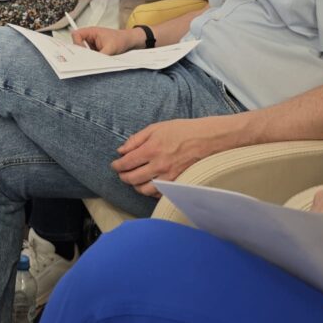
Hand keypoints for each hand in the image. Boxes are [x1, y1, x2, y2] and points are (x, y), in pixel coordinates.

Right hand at [72, 26, 134, 54]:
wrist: (129, 42)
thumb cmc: (121, 40)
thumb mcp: (110, 48)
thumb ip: (100, 55)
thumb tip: (92, 62)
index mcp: (91, 31)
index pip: (76, 35)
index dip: (77, 43)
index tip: (84, 52)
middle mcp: (89, 37)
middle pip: (77, 44)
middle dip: (82, 52)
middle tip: (89, 58)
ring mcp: (91, 44)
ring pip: (83, 51)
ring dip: (88, 56)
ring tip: (98, 58)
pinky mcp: (94, 50)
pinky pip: (88, 55)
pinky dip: (92, 59)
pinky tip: (99, 60)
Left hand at [112, 117, 234, 196]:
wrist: (207, 139)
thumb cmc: (182, 131)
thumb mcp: (156, 128)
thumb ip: (136, 139)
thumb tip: (121, 150)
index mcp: (151, 149)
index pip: (127, 163)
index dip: (117, 165)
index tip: (115, 165)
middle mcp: (159, 165)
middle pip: (132, 178)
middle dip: (123, 176)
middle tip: (121, 173)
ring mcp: (169, 176)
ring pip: (144, 189)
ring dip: (135, 186)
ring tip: (134, 180)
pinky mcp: (178, 183)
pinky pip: (159, 193)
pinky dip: (151, 191)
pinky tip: (149, 185)